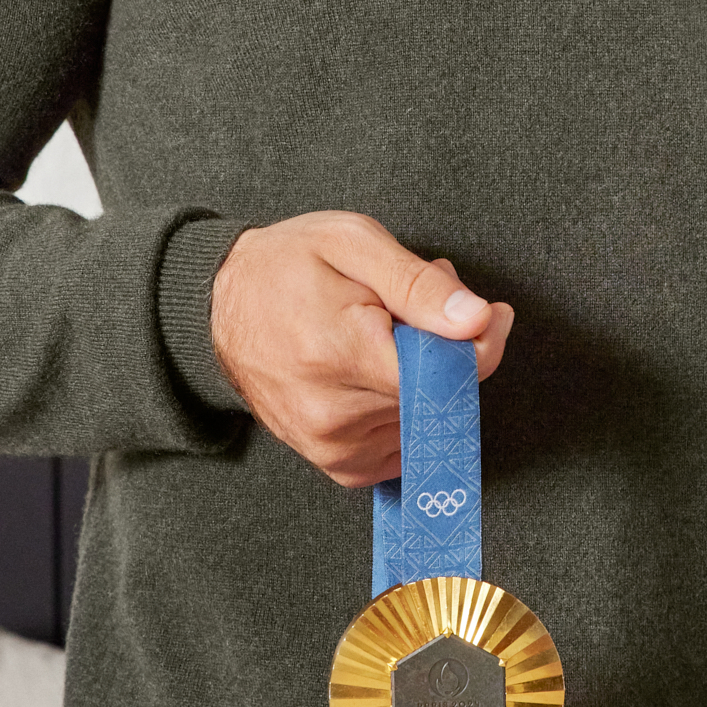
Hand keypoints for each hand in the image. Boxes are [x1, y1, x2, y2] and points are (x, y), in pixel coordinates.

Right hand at [209, 211, 514, 485]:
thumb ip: (418, 285)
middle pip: (444, 394)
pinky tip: (378, 373)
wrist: (218, 307)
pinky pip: (407, 445)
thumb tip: (477, 320)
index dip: (482, 340)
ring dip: (427, 378)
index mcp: (345, 355)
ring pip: (429, 419)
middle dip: (449, 348)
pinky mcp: (337, 464)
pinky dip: (407, 409)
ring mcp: (335, 447)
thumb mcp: (352, 243)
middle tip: (413, 306)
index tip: (488, 313)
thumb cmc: (285, 266)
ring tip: (387, 333)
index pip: (452, 373)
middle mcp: (338, 415)